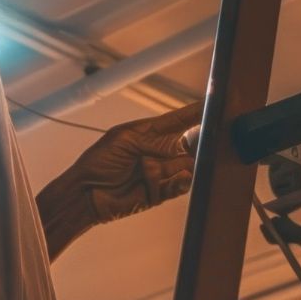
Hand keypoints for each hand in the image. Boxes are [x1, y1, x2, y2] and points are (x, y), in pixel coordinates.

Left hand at [71, 101, 202, 227]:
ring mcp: (162, 173)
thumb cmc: (99, 161)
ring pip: (188, 166)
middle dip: (202, 141)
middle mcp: (160, 152)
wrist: (85, 194)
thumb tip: (180, 138)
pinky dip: (180, 183)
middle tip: (213, 138)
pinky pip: (180, 187)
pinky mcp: (161, 193)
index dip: (197, 113)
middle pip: (192, 143)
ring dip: (183, 165)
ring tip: (167, 167)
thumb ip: (153, 136)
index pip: (180, 120)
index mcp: (150, 133)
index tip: (215, 105)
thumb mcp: (123, 139)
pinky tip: (176, 180)